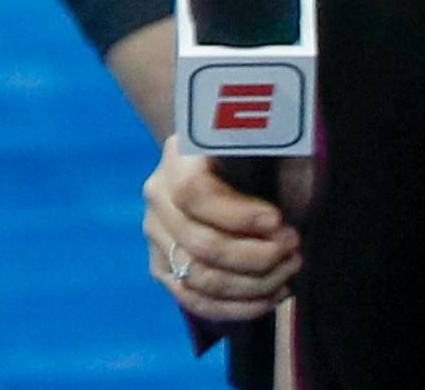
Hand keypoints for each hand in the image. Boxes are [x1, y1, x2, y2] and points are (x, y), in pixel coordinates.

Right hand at [142, 135, 303, 320]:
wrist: (226, 162)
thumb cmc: (257, 153)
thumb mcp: (269, 143)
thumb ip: (277, 160)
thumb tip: (289, 200)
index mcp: (178, 156)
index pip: (192, 193)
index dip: (237, 214)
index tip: (279, 220)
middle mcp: (157, 194)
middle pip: (199, 244)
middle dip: (258, 256)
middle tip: (294, 247)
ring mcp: (155, 233)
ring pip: (199, 278)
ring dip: (254, 284)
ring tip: (289, 271)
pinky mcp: (162, 265)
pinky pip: (194, 300)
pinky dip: (239, 307)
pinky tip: (273, 295)